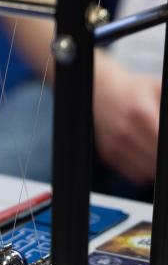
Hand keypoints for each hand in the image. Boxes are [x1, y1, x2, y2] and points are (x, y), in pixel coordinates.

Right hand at [93, 55, 160, 184]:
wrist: (103, 92)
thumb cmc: (137, 91)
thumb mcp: (160, 90)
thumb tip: (166, 133)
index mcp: (141, 113)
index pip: (162, 143)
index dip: (167, 150)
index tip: (167, 146)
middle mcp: (124, 131)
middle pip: (156, 161)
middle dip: (163, 157)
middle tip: (163, 148)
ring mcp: (113, 144)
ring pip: (148, 172)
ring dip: (156, 166)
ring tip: (156, 150)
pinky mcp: (108, 154)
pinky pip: (135, 174)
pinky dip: (146, 171)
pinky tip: (149, 156)